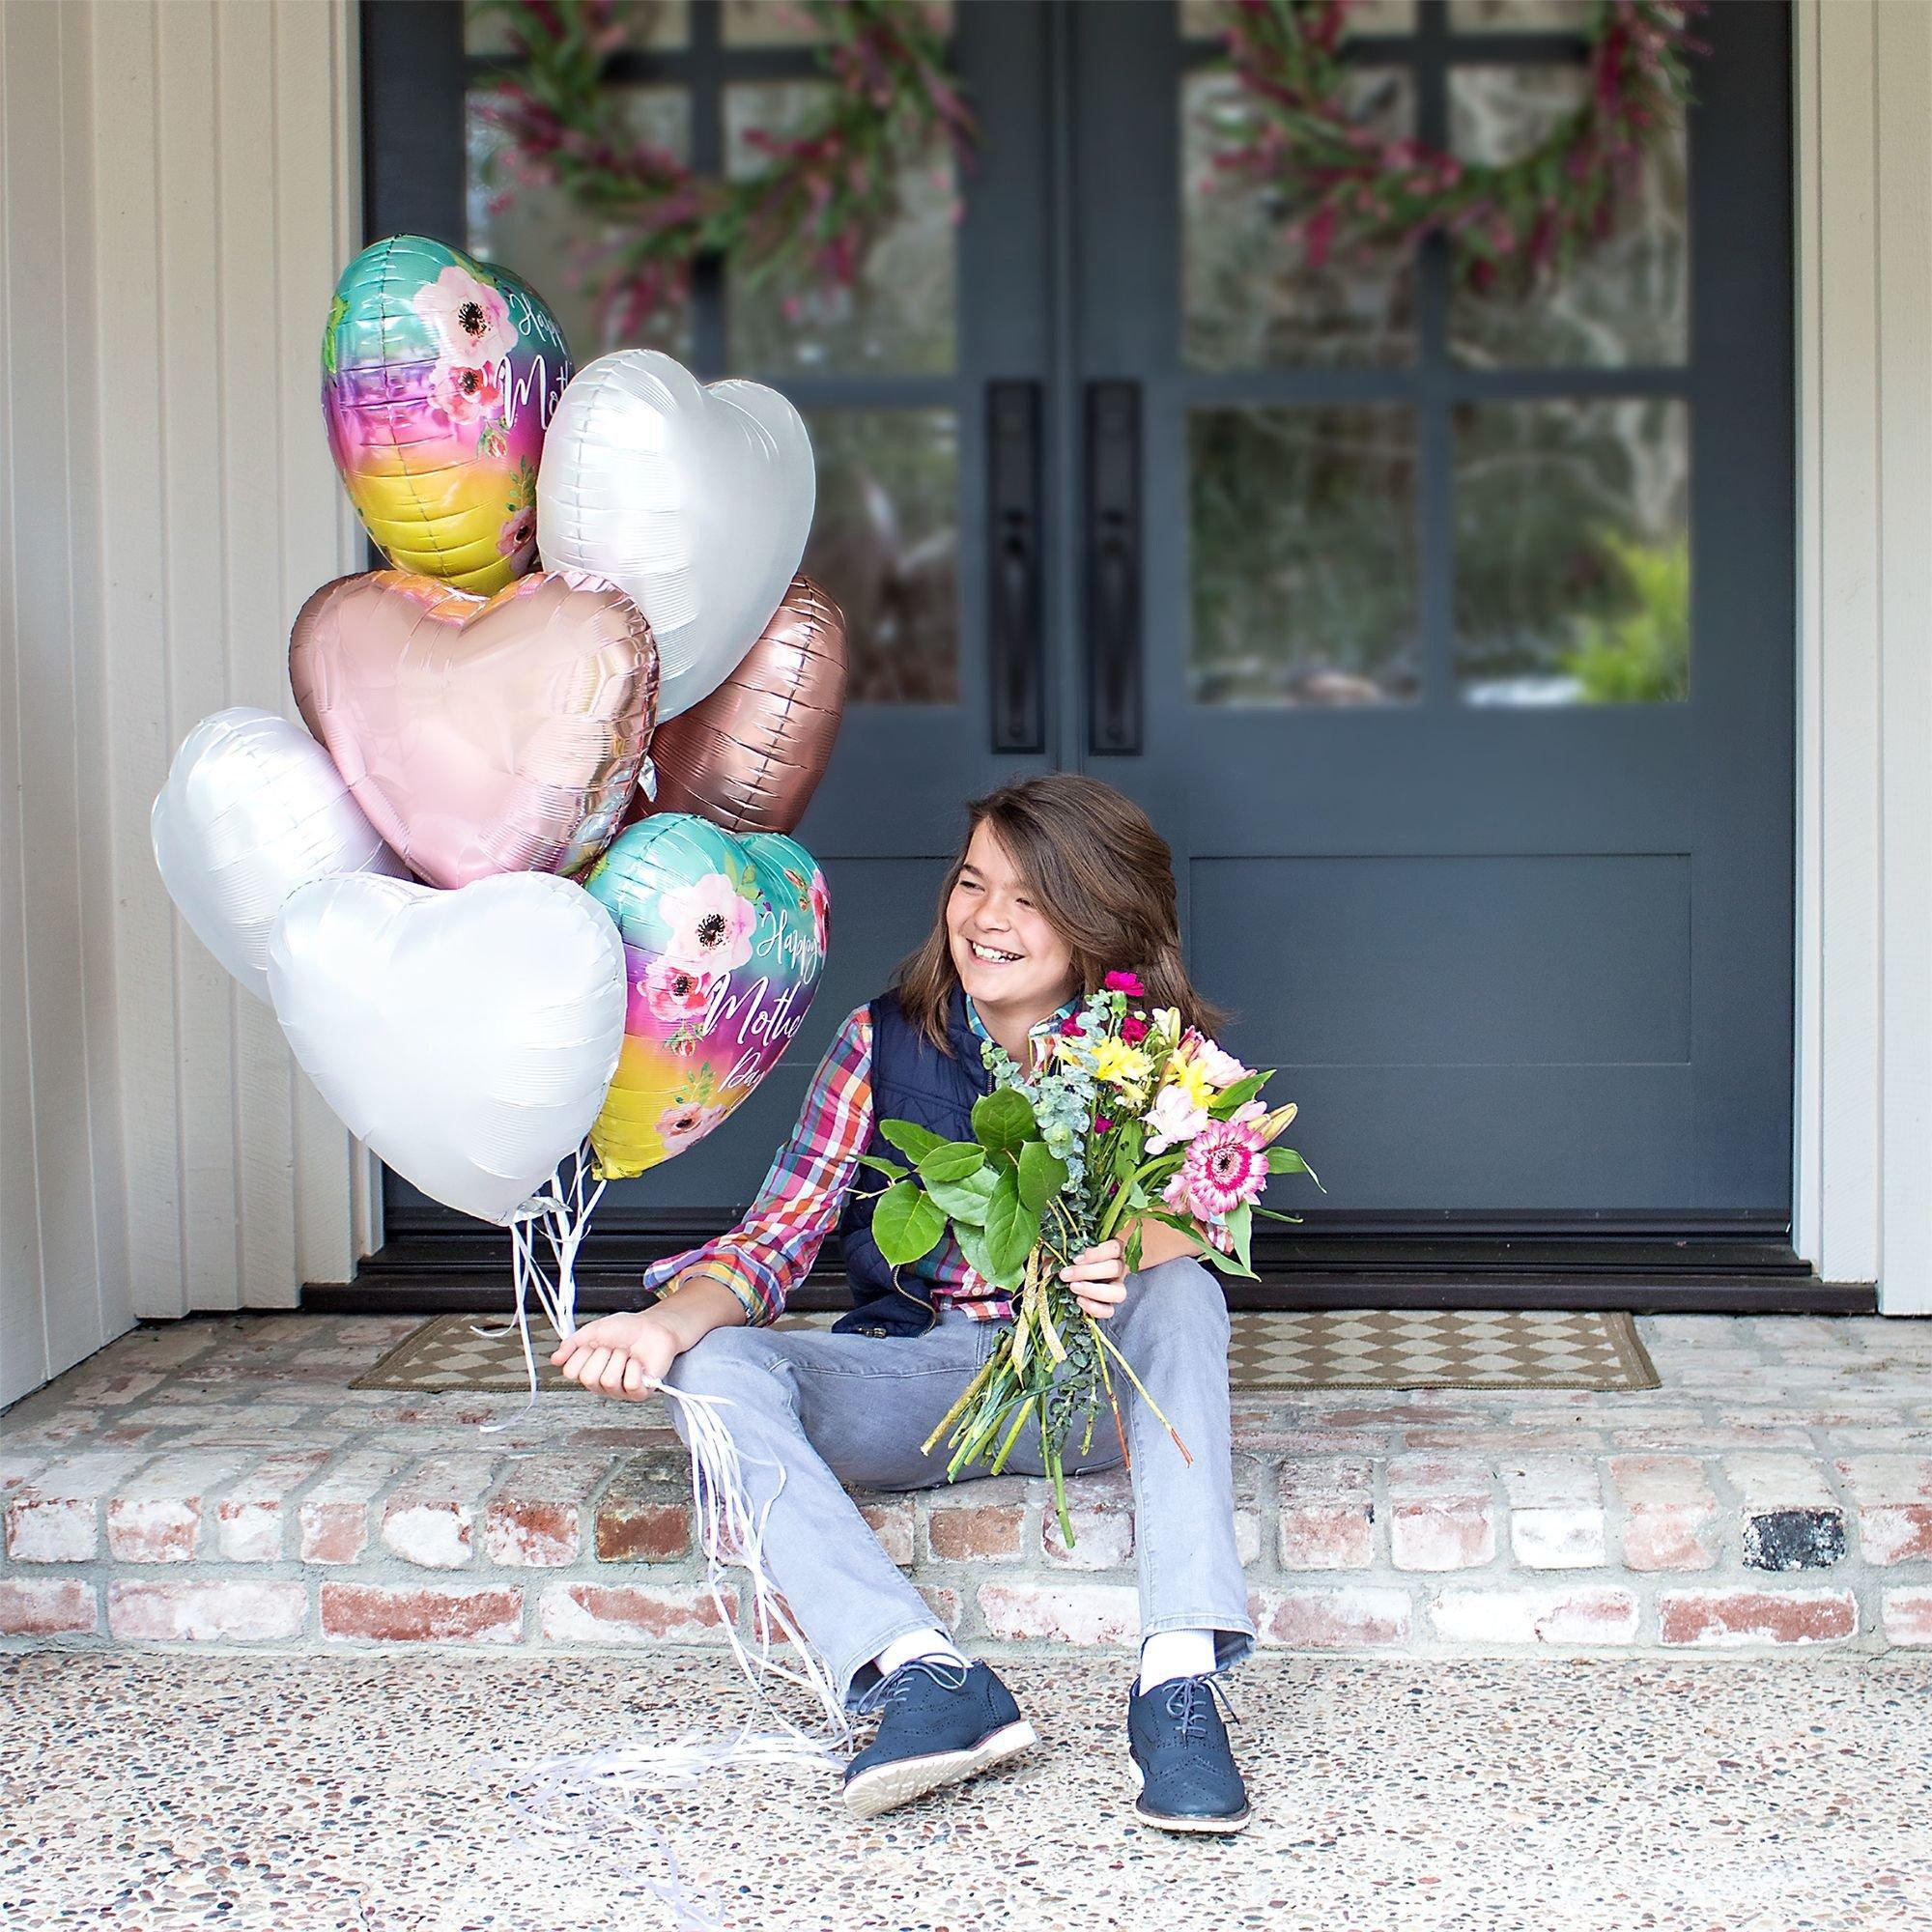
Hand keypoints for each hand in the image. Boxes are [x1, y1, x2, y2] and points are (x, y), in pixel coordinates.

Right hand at [549, 1308, 680, 1402]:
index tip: (594, 1342)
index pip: (571, 1372)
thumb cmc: (626, 1329)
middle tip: (614, 1347)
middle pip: (589, 1378)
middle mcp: (600, 1384)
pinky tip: (638, 1363)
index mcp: (587, 1369)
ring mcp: (619, 1390)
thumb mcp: (594, 1330)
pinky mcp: (639, 1393)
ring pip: (609, 1380)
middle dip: (603, 1354)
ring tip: (627, 1353)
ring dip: (620, 1359)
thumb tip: (554, 1359)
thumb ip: (573, 1343)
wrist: (654, 1327)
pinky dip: (635, 1368)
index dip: (582, 1353)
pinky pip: (630, 1385)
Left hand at [1060, 1239, 1126, 1320]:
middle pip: (1114, 1268)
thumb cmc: (1067, 1260)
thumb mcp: (1062, 1252)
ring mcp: (1117, 1287)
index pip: (1113, 1248)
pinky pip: (1109, 1310)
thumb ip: (1058, 1254)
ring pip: (1118, 1292)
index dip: (1096, 1254)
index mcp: (1112, 1250)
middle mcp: (1119, 1268)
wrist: (1067, 1278)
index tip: (1076, 1259)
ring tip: (1073, 1288)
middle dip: (1088, 1272)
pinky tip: (1079, 1301)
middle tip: (1066, 1275)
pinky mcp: (1109, 1304)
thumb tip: (1049, 1268)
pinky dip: (1095, 1308)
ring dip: (1095, 1291)